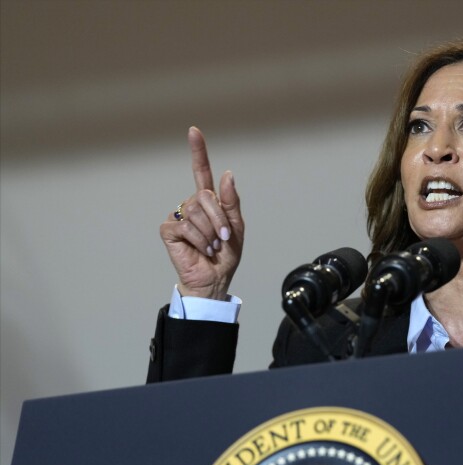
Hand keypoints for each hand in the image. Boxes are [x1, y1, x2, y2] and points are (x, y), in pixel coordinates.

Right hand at [159, 127, 243, 299]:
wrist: (215, 278)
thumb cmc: (225, 254)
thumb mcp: (236, 226)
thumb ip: (230, 201)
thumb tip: (226, 174)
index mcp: (209, 202)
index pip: (202, 172)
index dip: (198, 152)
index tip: (194, 131)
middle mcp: (192, 205)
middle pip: (205, 196)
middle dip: (219, 218)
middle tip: (223, 237)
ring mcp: (179, 216)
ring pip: (195, 211)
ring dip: (210, 232)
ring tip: (212, 245)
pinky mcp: (169, 230)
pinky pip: (185, 226)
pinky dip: (199, 240)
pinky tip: (201, 249)